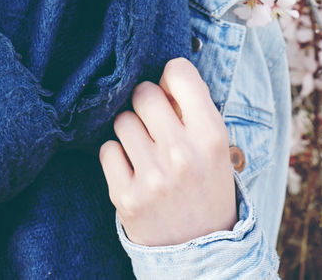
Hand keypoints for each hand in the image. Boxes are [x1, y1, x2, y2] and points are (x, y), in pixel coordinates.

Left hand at [98, 57, 238, 246]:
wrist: (201, 249)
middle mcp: (182, 153)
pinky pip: (108, 150)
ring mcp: (152, 176)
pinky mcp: (126, 196)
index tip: (170, 93)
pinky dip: (117, 157)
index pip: (179, 72)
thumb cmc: (205, 186)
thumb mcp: (214, 147)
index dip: (170, 79)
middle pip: (143, 93)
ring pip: (122, 121)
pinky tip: (134, 171)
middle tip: (154, 125)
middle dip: (145, 105)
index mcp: (211, 135)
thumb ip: (192, 110)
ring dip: (130, 132)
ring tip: (146, 152)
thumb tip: (158, 78)